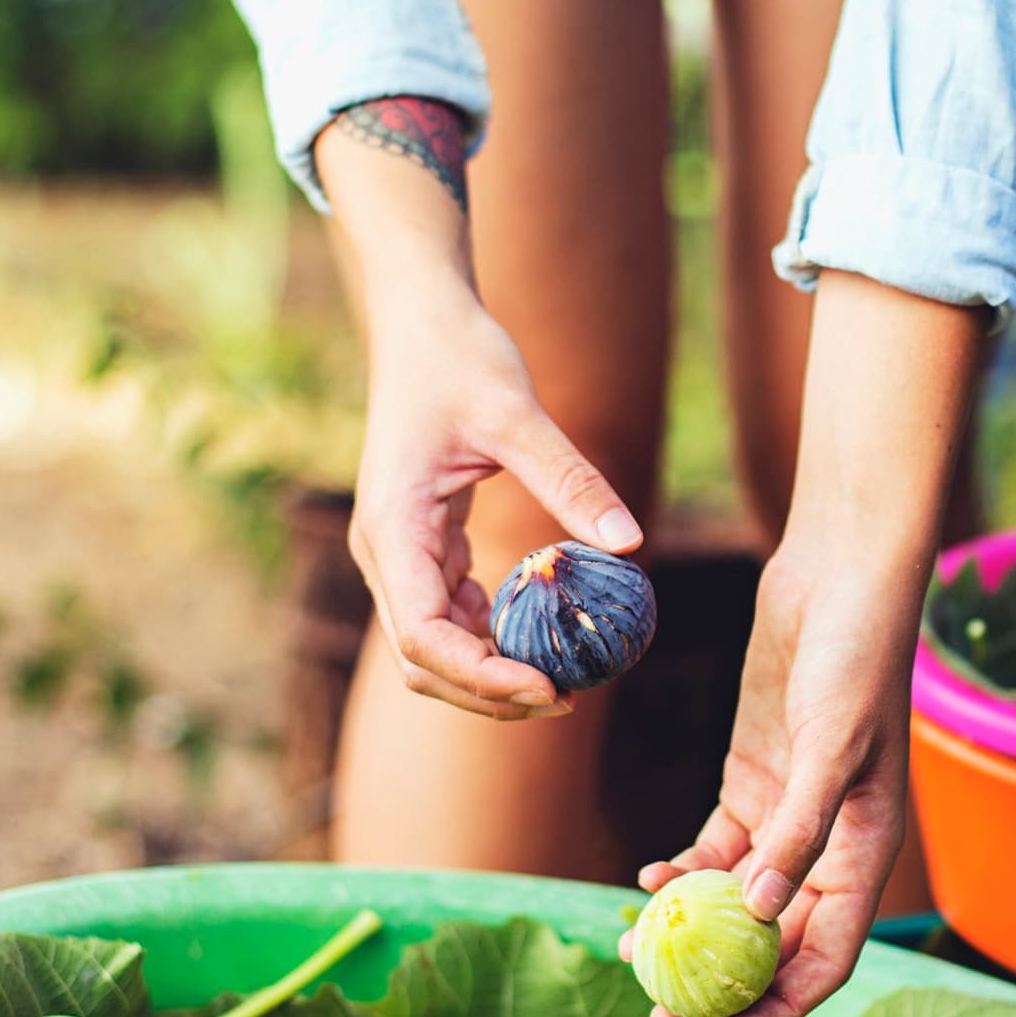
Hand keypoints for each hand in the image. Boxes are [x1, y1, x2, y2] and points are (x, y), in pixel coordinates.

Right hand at [319, 106, 641, 718]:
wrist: (420, 321)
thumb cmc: (459, 358)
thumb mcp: (519, 415)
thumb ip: (571, 481)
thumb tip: (629, 545)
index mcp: (392, 528)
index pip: (422, 635)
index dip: (481, 675)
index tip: (548, 686)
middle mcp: (385, 552)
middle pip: (423, 661)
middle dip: (488, 691)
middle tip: (570, 695)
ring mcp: (400, 553)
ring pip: (435, 645)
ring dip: (491, 671)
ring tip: (567, 676)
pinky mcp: (422, 544)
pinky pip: (451, 612)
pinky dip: (493, 635)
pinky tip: (545, 631)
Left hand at [630, 546, 920, 1016]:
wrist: (840, 580)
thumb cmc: (855, 657)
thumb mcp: (832, 743)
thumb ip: (799, 827)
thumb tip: (761, 909)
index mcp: (865, 853)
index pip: (825, 957)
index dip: (778, 1004)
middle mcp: (829, 846)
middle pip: (774, 942)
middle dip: (720, 982)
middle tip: (658, 1012)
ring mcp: (788, 815)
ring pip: (735, 900)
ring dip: (689, 933)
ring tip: (632, 954)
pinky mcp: (753, 781)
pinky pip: (714, 851)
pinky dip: (682, 873)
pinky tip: (647, 882)